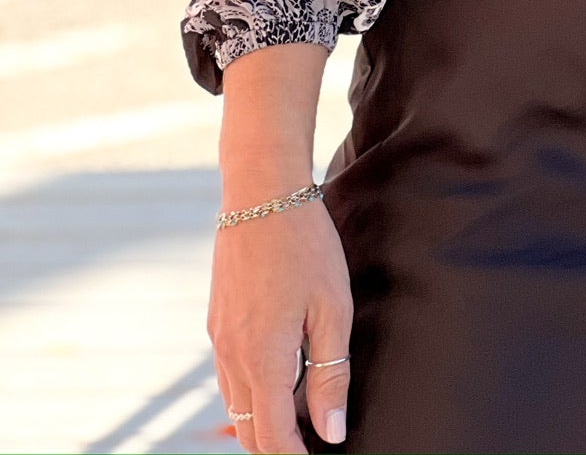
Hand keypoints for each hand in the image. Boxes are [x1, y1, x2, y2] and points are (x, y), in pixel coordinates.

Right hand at [209, 198, 352, 453]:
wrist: (261, 192)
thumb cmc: (306, 245)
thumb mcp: (332, 307)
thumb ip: (330, 373)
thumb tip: (331, 431)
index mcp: (263, 358)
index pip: (273, 437)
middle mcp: (232, 356)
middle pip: (249, 430)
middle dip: (277, 446)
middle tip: (312, 441)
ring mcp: (218, 339)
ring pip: (236, 406)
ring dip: (263, 421)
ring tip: (300, 416)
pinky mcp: (216, 323)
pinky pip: (229, 376)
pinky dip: (251, 392)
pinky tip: (280, 376)